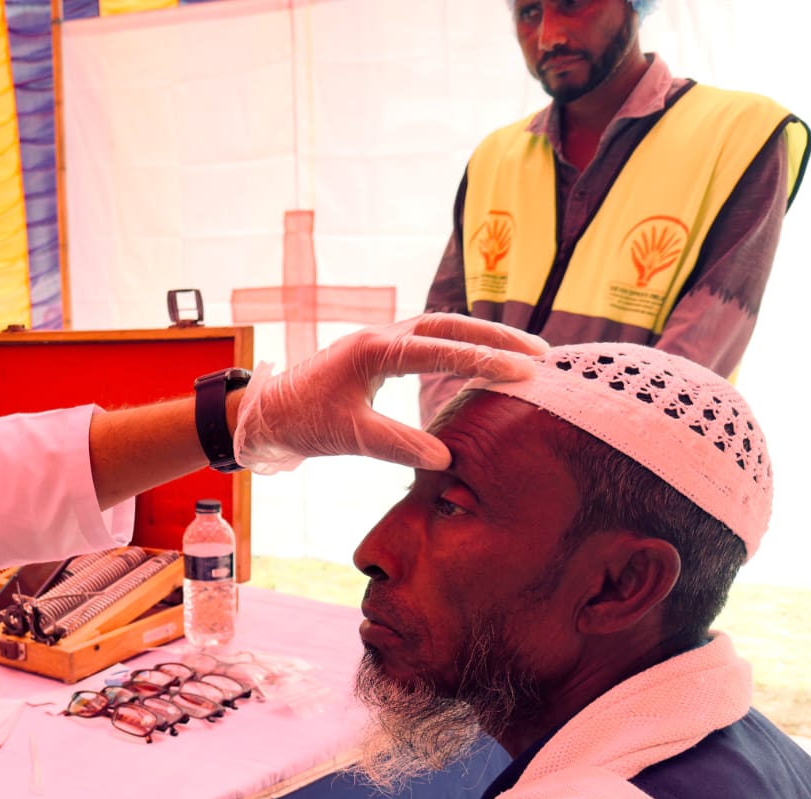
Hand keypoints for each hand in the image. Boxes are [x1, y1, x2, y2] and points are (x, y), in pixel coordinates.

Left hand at [232, 313, 548, 471]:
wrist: (269, 412)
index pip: (440, 349)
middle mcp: (382, 336)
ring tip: (526, 353)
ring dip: (483, 337)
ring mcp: (382, 340)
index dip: (484, 359)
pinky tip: (484, 358)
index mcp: (374, 351)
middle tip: (541, 354)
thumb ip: (395, 444)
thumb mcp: (349, 436)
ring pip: (443, 328)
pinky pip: (431, 340)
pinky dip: (462, 345)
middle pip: (450, 326)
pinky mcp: (382, 351)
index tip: (523, 371)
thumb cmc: (305, 422)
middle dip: (497, 337)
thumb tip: (445, 459)